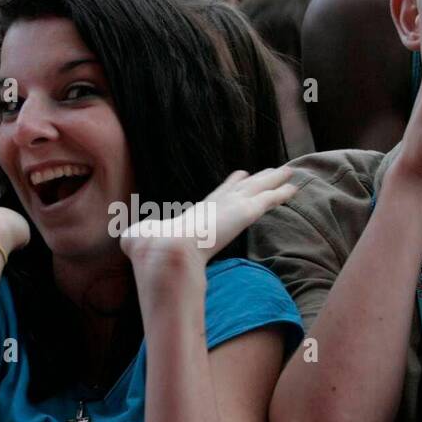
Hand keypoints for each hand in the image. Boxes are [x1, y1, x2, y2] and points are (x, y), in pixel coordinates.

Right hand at [119, 166, 297, 275]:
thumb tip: (127, 244)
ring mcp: (228, 206)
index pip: (217, 196)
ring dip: (272, 180)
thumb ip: (141, 242)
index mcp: (195, 215)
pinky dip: (281, 192)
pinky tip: (294, 186)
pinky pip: (268, 199)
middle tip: (264, 171)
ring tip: (287, 171)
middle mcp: (213, 205)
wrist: (165, 250)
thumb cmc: (153, 250)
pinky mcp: (243, 211)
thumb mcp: (146, 244)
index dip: (229, 186)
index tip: (238, 177)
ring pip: (257, 188)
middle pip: (238, 187)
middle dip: (252, 180)